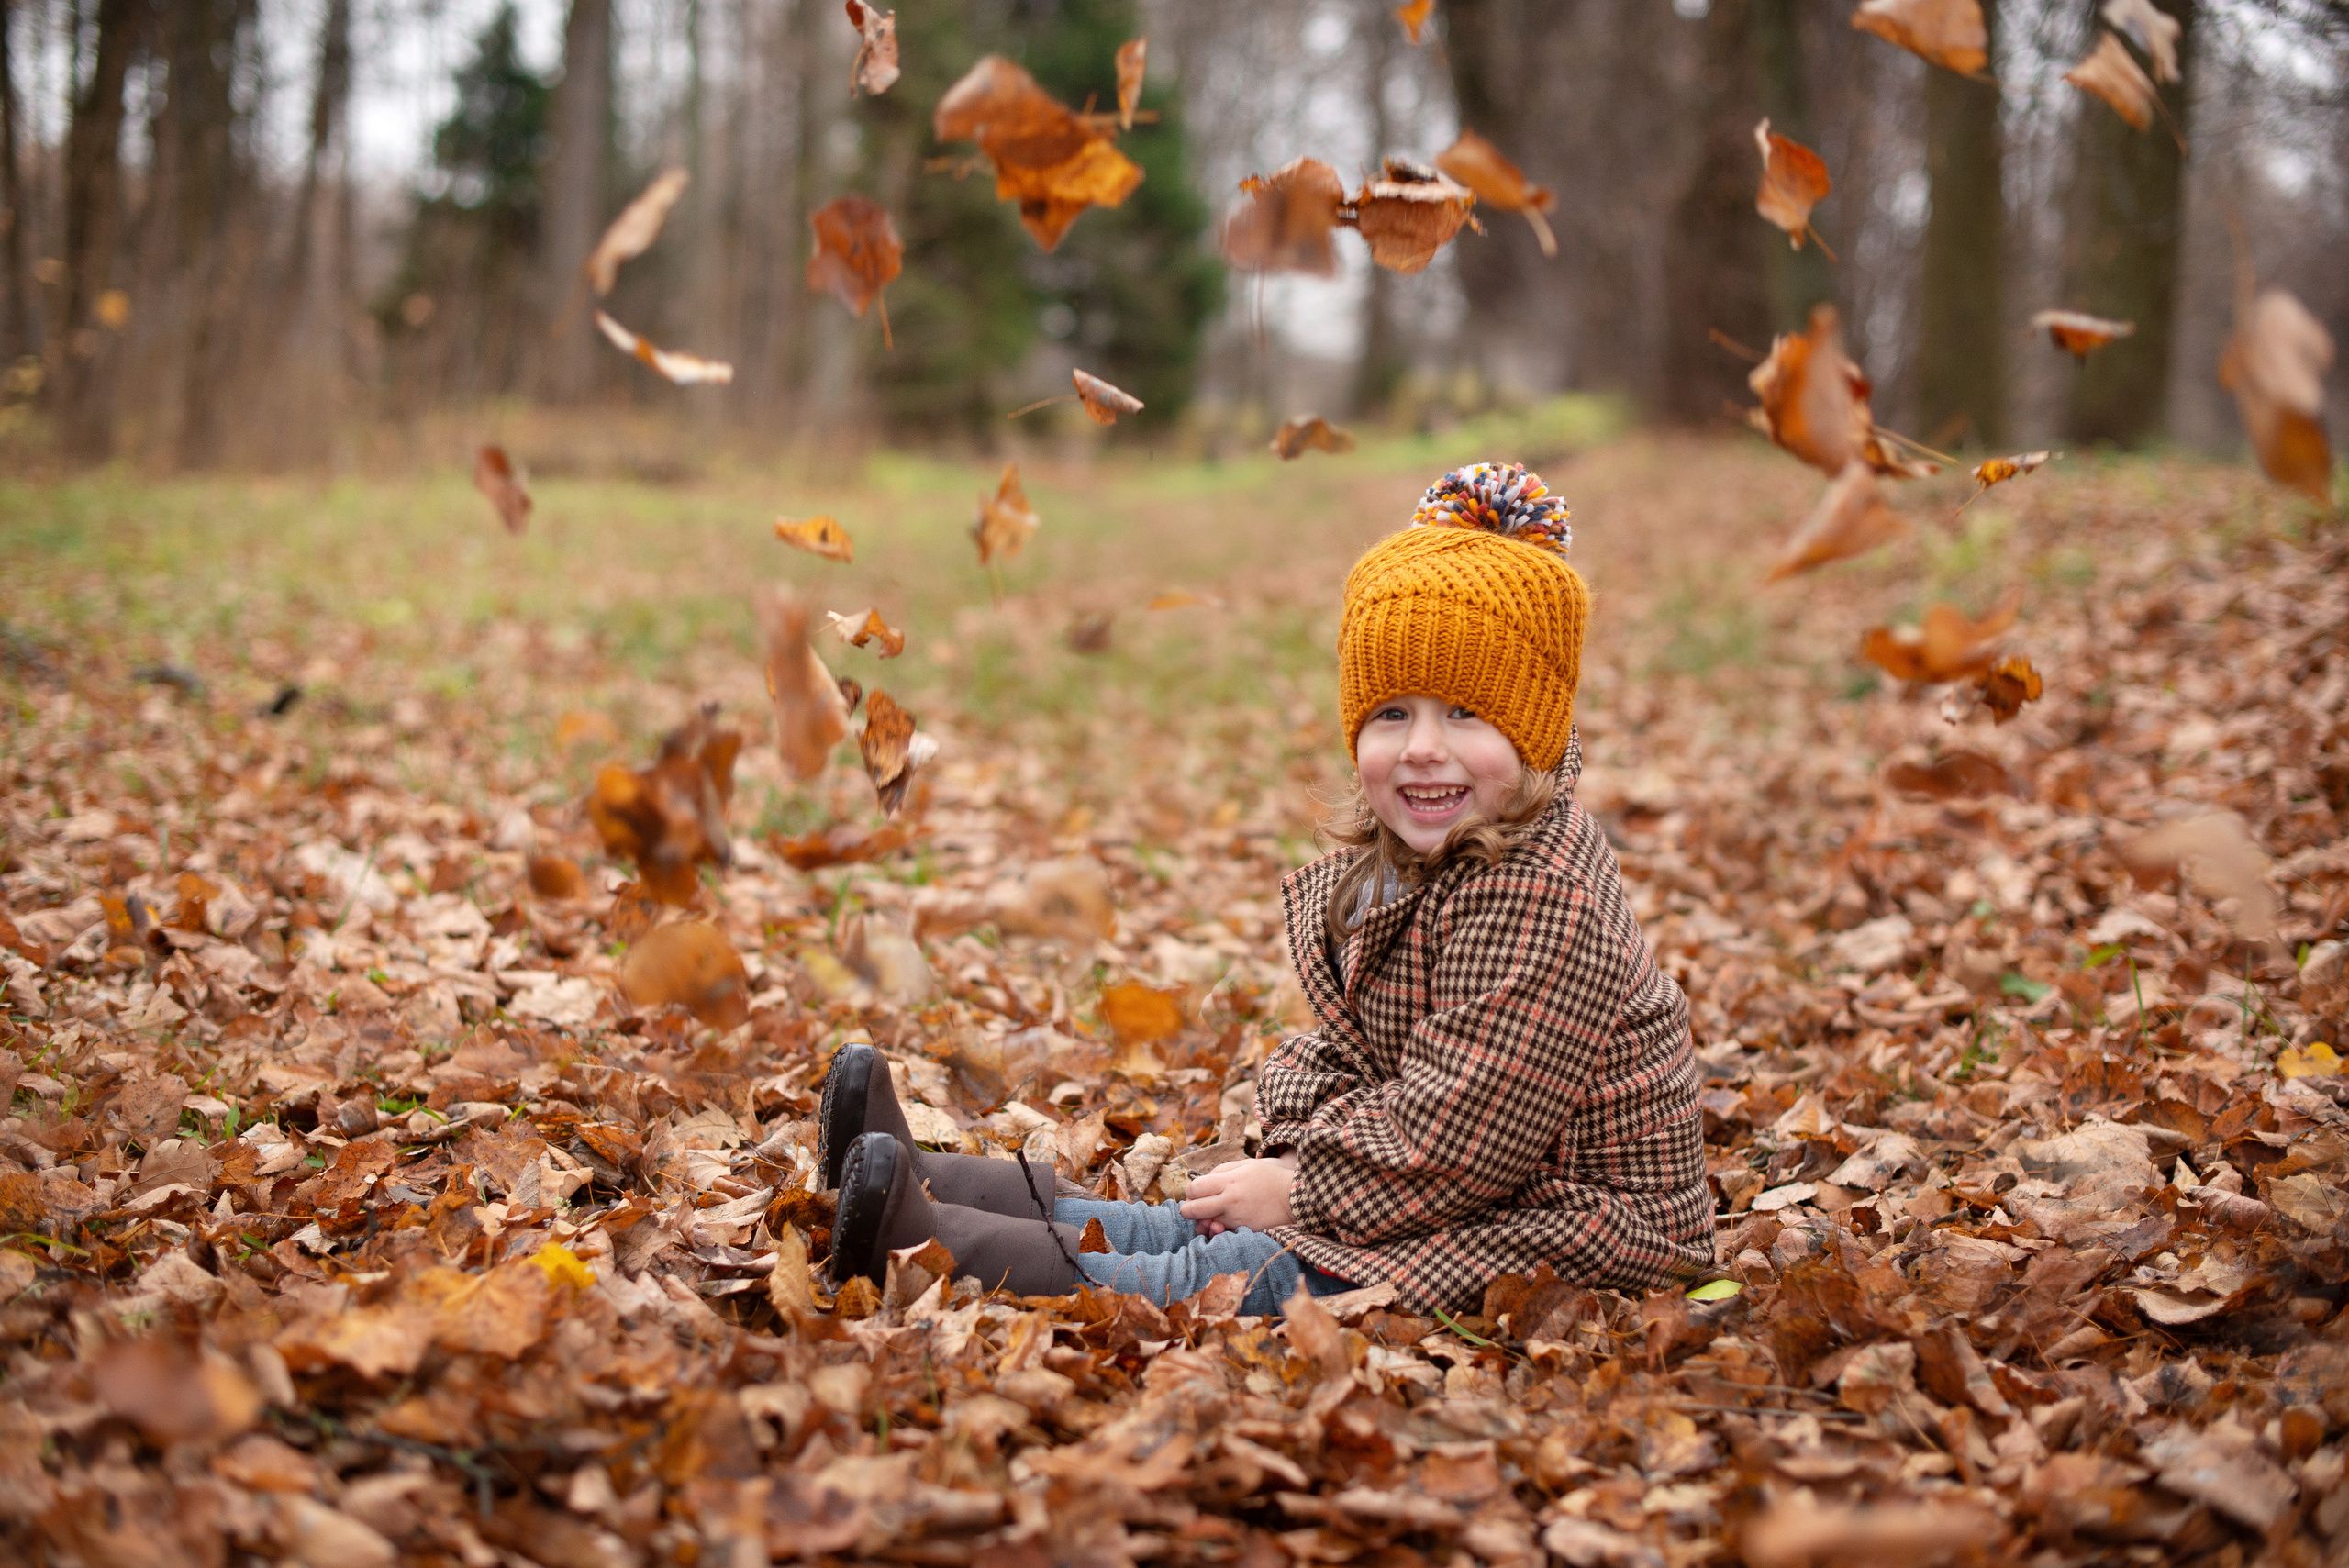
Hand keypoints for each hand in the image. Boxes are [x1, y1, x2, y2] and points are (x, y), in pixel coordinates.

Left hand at [1179, 1154, 1297, 1236]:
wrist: (1293, 1197)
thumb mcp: (1245, 1165)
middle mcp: (1230, 1200)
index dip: (1190, 1191)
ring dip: (1203, 1221)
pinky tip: (1221, 1224)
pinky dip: (1218, 1229)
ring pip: (1206, 1224)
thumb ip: (1221, 1170)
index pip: (1195, 1189)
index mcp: (1229, 1180)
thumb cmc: (1269, 1177)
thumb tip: (1201, 1180)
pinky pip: (1222, 1233)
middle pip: (1194, 1210)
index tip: (1195, 1192)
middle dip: (1188, 1210)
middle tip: (1192, 1208)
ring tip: (1208, 1216)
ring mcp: (1237, 1218)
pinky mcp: (1244, 1230)